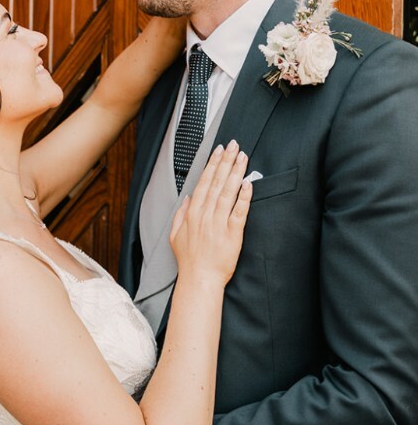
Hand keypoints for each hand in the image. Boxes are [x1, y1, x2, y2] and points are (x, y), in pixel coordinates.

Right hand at [170, 140, 251, 286]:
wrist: (199, 279)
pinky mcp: (232, 234)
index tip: (219, 150)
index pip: (204, 182)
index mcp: (193, 213)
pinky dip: (244, 197)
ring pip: (228, 192)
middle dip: (226, 161)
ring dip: (236, 172)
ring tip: (242, 157)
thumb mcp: (175, 235)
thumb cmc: (189, 260)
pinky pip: (239, 211)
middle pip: (217, 182)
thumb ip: (181, 214)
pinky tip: (248, 183)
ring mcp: (218, 223)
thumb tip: (188, 198)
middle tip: (234, 145)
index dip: (212, 164)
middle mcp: (205, 215)